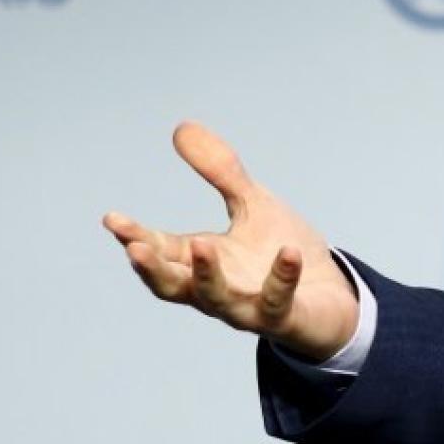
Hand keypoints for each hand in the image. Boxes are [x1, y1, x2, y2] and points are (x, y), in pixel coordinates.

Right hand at [103, 122, 360, 361]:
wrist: (330, 294)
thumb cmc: (280, 249)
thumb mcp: (251, 203)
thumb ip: (220, 171)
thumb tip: (181, 128)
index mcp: (203, 262)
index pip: (161, 250)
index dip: (137, 237)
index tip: (112, 218)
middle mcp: (217, 289)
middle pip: (174, 285)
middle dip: (153, 268)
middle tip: (133, 249)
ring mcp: (248, 306)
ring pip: (218, 299)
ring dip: (208, 275)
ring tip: (203, 244)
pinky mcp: (284, 316)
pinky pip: (278, 300)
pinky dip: (282, 277)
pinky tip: (288, 252)